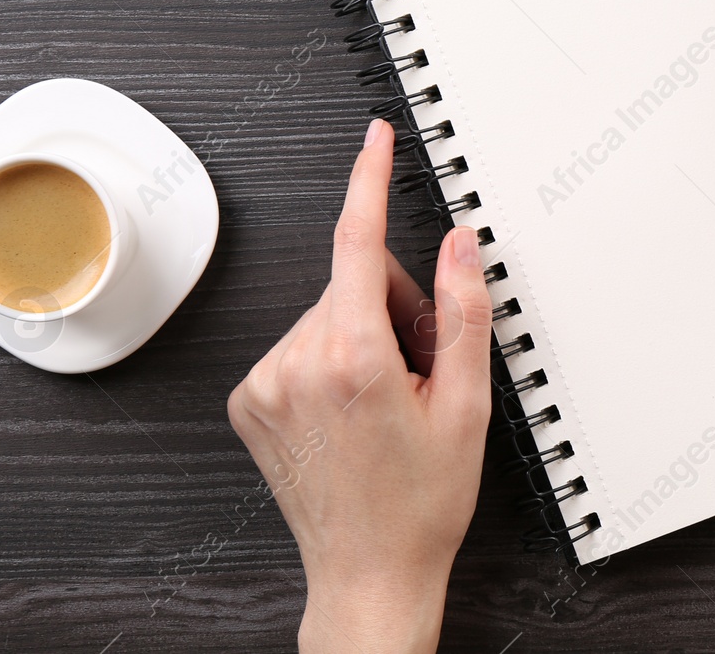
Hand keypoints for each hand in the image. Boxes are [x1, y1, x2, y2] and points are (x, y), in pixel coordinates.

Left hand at [227, 118, 491, 653]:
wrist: (369, 574)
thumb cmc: (421, 503)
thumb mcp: (466, 405)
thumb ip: (463, 311)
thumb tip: (458, 244)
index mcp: (353, 358)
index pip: (358, 242)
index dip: (369, 179)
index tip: (374, 140)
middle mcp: (295, 363)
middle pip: (351, 283)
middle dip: (392, 308)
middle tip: (419, 373)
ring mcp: (264, 383)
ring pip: (324, 314)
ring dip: (360, 337)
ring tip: (385, 402)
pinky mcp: (247, 400)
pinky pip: (296, 346)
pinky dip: (327, 360)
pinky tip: (349, 410)